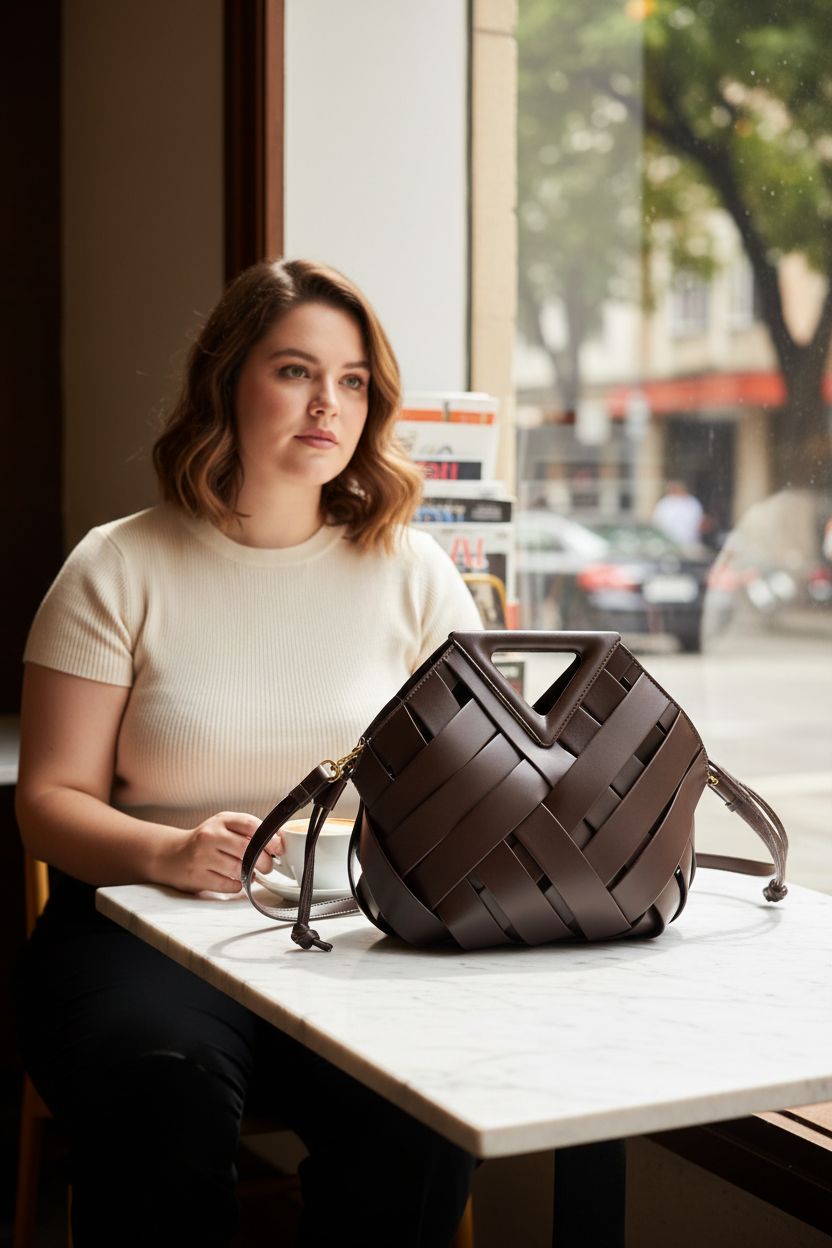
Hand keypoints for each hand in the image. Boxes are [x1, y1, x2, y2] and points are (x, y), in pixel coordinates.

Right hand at [160, 812, 279, 893]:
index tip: (279, 848)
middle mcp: (211, 836)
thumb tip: (279, 840)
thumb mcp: (224, 826)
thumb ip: (248, 831)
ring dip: (251, 874)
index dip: (270, 838)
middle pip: (247, 849)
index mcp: (222, 820)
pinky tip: (237, 880)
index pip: (251, 825)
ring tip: (252, 873)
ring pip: (239, 869)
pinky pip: (229, 885)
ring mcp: (203, 857)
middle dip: (264, 861)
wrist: (172, 855)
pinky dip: (238, 885)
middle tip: (268, 866)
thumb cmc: (205, 841)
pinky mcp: (198, 877)